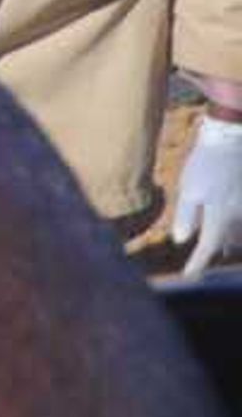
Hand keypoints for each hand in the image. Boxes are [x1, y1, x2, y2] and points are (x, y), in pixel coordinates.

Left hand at [173, 118, 241, 274]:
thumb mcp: (188, 188)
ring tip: (220, 243)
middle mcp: (238, 216)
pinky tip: (229, 223)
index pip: (206, 247)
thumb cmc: (205, 163)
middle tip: (199, 262)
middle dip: (214, 249)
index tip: (189, 276)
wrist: (231, 139)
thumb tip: (181, 240)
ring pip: (238, 232)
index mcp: (218, 215)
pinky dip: (235, 226)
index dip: (197, 264)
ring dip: (228, 238)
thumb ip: (186, 216)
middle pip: (226, 242)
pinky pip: (241, 219)